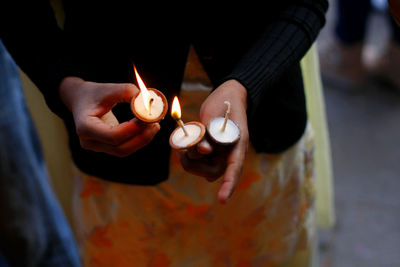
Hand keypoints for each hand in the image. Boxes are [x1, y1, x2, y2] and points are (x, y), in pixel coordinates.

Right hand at [59, 77, 159, 156]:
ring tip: (154, 125)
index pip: (112, 136)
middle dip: (141, 137)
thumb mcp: (108, 88)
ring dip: (142, 140)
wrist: (81, 99)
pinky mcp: (105, 147)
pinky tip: (147, 128)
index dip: (132, 129)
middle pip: (120, 148)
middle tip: (156, 123)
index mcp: (84, 127)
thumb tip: (147, 100)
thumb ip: (127, 91)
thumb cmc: (94, 93)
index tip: (147, 118)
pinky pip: (124, 148)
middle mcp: (88, 141)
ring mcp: (96, 147)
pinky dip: (137, 140)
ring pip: (123, 151)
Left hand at [178, 80, 248, 203]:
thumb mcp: (216, 116)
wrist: (229, 95)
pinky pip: (197, 160)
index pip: (234, 168)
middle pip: (213, 171)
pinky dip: (187, 154)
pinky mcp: (210, 150)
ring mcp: (220, 153)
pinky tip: (182, 144)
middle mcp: (229, 153)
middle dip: (194, 164)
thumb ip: (209, 134)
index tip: (222, 200)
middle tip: (181, 151)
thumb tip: (203, 152)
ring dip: (189, 159)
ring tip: (181, 144)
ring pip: (203, 168)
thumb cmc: (226, 103)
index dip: (229, 185)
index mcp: (238, 145)